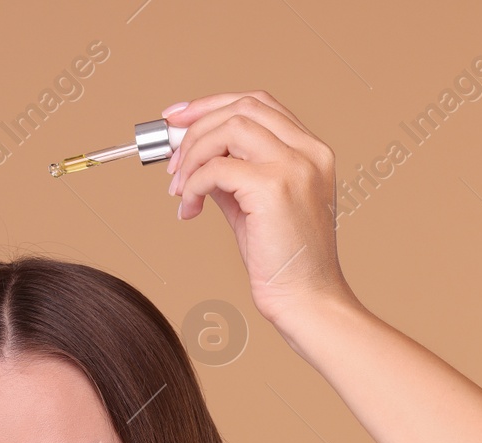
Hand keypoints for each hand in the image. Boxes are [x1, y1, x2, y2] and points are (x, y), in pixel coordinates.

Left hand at [164, 91, 358, 329]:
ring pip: (229, 127)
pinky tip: (189, 209)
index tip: (178, 118)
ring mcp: (294, 167)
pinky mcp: (273, 188)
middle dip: (196, 124)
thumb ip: (232, 174)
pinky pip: (217, 169)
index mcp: (311, 151)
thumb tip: (193, 156)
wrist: (306, 299)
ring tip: (179, 188)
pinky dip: (193, 184)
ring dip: (193, 154)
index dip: (213, 104)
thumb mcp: (254, 205)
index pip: (259, 103)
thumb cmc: (282, 260)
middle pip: (242, 106)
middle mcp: (308, 151)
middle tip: (170, 158)